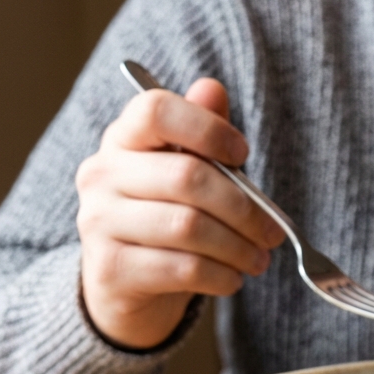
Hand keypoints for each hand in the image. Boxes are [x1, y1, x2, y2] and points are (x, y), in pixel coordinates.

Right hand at [76, 79, 284, 349]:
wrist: (123, 285)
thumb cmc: (165, 218)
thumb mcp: (185, 171)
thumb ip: (201, 134)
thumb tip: (211, 88)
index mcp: (123, 139)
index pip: (156, 110)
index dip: (207, 128)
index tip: (243, 155)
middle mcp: (102, 174)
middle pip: (187, 177)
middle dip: (245, 209)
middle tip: (273, 233)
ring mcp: (100, 222)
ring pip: (188, 227)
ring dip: (238, 248)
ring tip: (258, 260)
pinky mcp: (111, 269)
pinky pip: (182, 268)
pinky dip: (221, 276)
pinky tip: (233, 279)